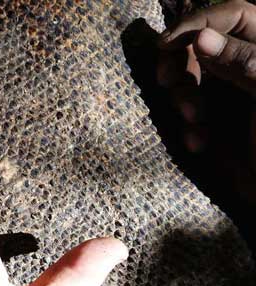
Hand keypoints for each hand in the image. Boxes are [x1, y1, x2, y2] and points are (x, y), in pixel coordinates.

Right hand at [157, 0, 255, 199]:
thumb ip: (242, 61)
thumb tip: (202, 38)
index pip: (234, 15)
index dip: (199, 22)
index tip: (168, 43)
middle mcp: (247, 67)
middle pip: (201, 43)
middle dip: (181, 64)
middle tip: (167, 82)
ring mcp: (229, 94)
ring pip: (188, 77)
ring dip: (183, 98)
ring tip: (196, 120)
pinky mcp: (214, 123)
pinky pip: (187, 114)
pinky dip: (189, 127)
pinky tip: (201, 143)